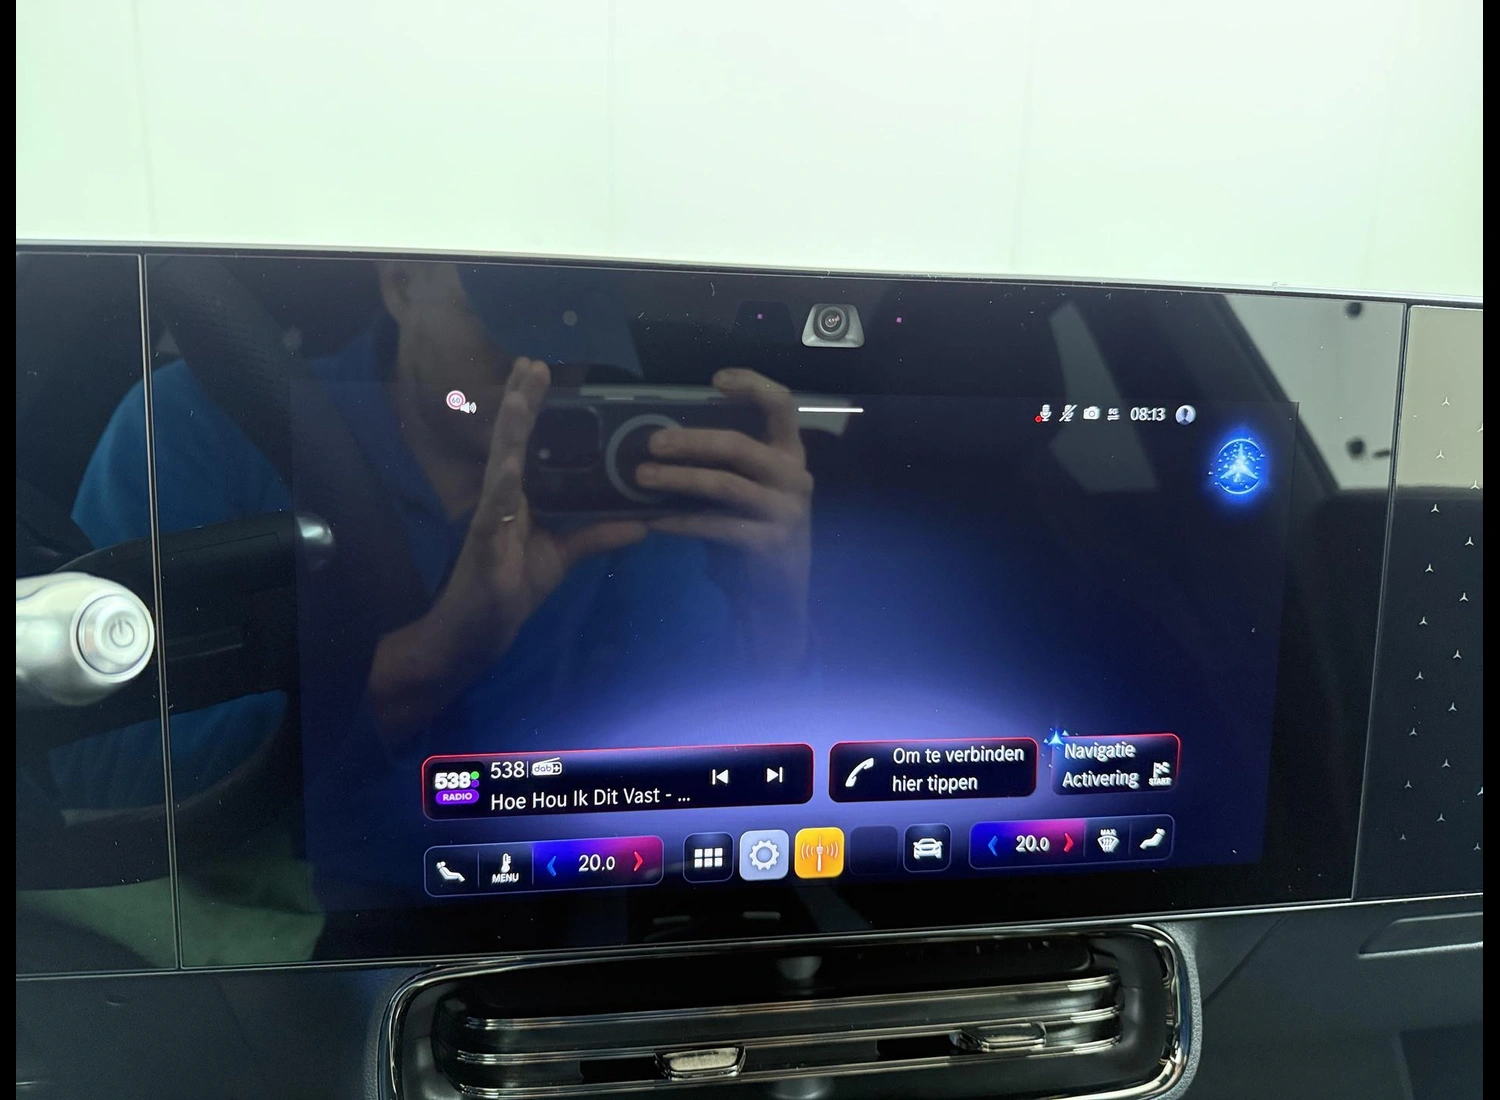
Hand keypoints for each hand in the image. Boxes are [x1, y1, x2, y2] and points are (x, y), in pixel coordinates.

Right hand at [370, 358, 646, 736]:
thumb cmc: (510, 591)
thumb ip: (596, 536)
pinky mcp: (483, 546)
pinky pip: (493, 513)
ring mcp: (489, 520)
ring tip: (516, 396)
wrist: (474, 634)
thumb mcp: (562, 558)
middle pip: (511, 442)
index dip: (531, 407)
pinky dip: (502, 488)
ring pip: (499, 466)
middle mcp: (500, 500)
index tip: (538, 370)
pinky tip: (508, 466)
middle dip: (520, 401)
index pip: (526, 444)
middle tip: (530, 361)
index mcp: (516, 497)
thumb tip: (641, 522)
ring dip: (508, 431)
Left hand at [634, 368, 813, 666]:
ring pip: (725, 485)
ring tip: (640, 477)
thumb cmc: (752, 532)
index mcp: (788, 454)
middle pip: (740, 445)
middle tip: (651, 442)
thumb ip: (721, 463)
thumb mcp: (744, 490)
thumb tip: (661, 436)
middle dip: (691, 440)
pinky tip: (653, 520)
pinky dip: (681, 522)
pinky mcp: (771, 544)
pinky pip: (717, 526)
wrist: (775, 597)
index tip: (715, 380)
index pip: (782, 405)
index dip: (752, 385)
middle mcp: (794, 476)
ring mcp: (786, 511)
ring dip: (678, 479)